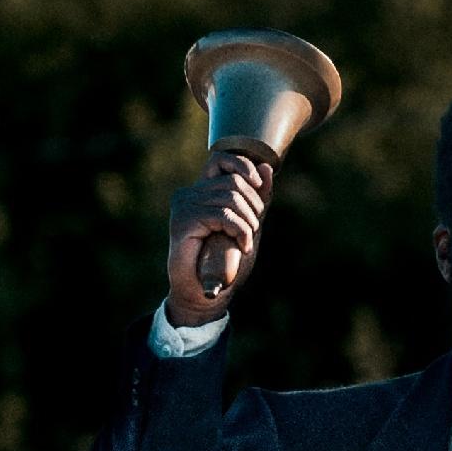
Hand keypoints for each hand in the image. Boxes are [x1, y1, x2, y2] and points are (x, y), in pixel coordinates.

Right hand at [165, 152, 272, 325]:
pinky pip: (224, 215)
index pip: (221, 159)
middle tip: (253, 229)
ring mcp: (184, 206)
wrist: (203, 291)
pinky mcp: (184, 220)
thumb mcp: (248, 223)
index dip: (244, 167)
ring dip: (248, 222)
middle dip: (254, 205)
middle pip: (233, 181)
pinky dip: (241, 231)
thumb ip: (257, 198)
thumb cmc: (224, 259)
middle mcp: (189, 194)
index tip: (258, 183)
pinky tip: (242, 246)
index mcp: (201, 191)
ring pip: (231, 198)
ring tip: (246, 241)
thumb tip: (268, 167)